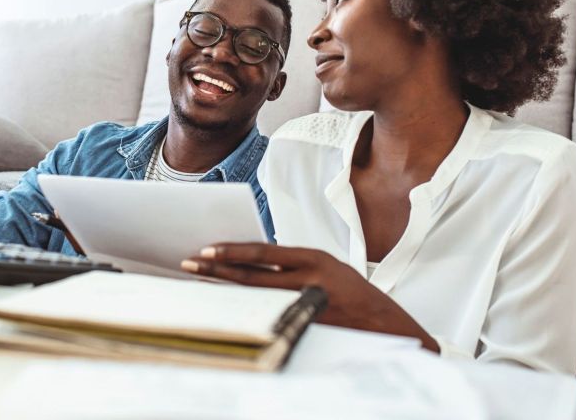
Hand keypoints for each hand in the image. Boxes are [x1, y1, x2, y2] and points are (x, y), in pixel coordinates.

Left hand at [181, 243, 438, 352]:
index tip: (208, 250)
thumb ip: (293, 263)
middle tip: (190, 264)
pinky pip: (267, 313)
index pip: (265, 252)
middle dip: (218, 269)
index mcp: (315, 259)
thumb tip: (251, 260)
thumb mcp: (327, 267)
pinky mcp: (305, 324)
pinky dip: (244, 308)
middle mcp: (309, 280)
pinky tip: (225, 306)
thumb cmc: (351, 292)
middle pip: (253, 274)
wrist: (384, 322)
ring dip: (225, 289)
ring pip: (255, 295)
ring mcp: (306, 305)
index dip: (233, 251)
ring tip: (199, 283)